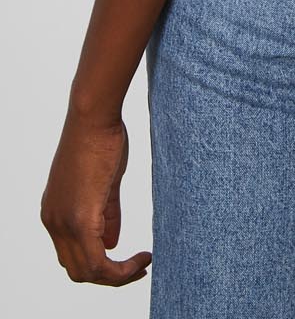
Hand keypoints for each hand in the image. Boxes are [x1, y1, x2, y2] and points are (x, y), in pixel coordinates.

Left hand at [40, 107, 151, 285]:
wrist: (93, 116)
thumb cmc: (99, 139)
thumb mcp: (104, 183)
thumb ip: (106, 214)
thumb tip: (111, 242)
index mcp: (56, 213)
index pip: (73, 256)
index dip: (101, 265)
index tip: (129, 260)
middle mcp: (54, 222)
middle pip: (78, 271)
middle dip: (110, 276)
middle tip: (138, 268)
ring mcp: (63, 222)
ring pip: (86, 271)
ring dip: (116, 276)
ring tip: (142, 264)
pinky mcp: (79, 218)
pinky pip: (97, 261)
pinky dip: (120, 268)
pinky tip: (141, 257)